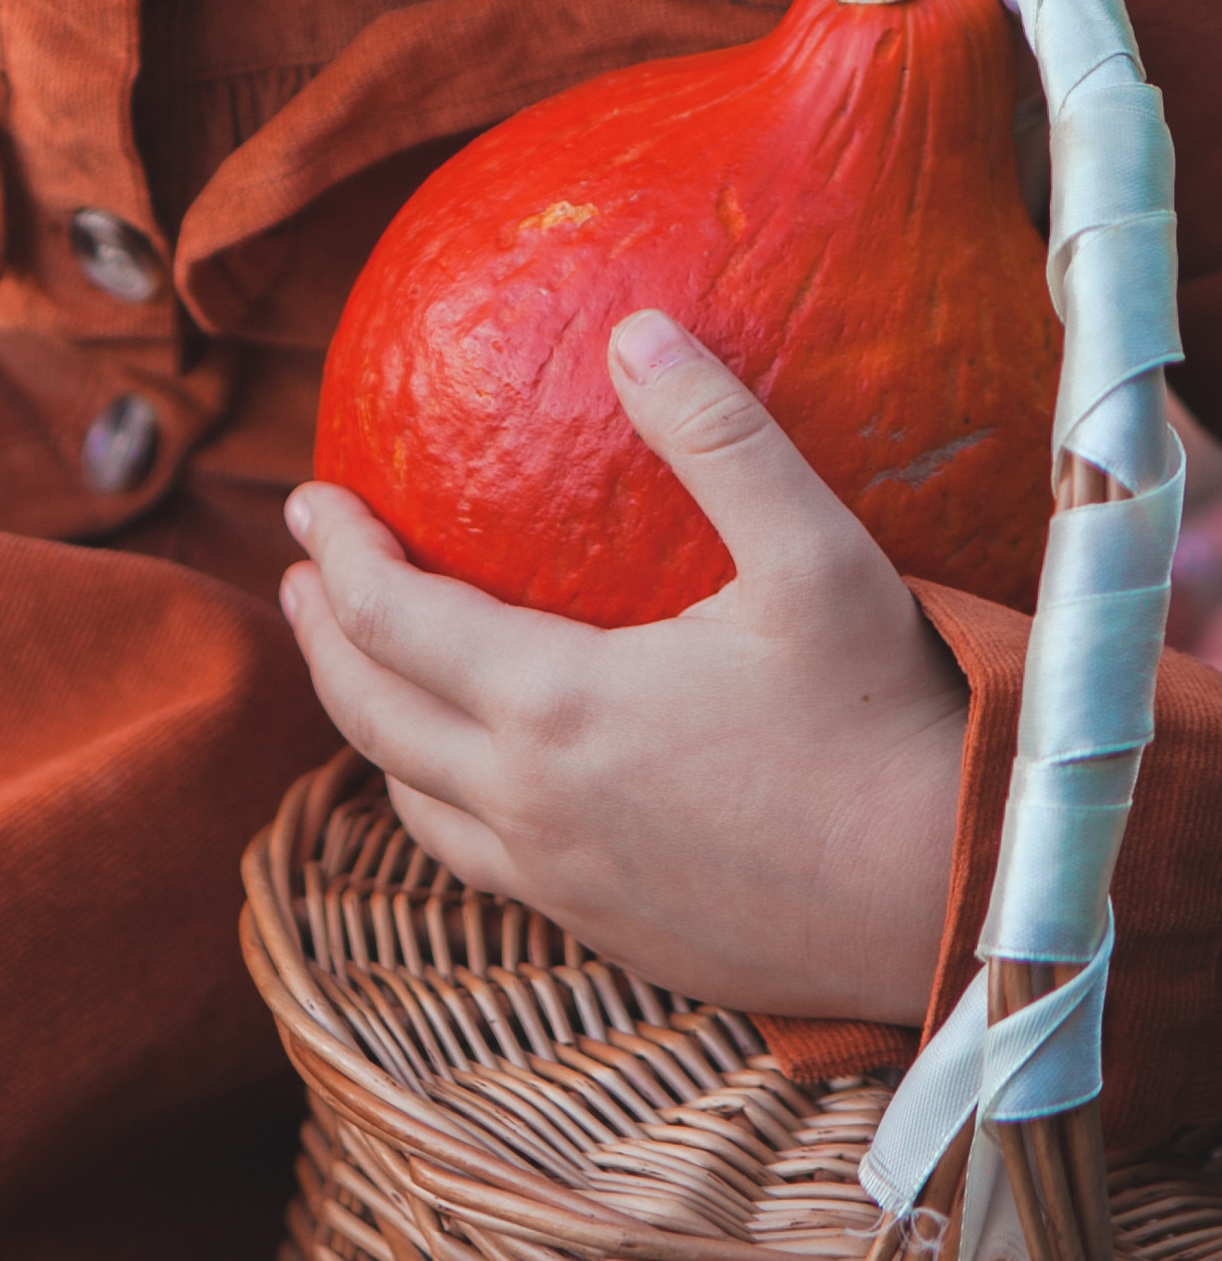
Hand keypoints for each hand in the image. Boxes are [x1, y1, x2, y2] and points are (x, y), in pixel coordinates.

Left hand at [279, 308, 970, 1025]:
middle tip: (300, 570)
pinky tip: (465, 771)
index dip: (334, 551)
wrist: (959, 903)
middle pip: (368, 712)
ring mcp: (562, 880)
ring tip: (360, 664)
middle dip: (318, 634)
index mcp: (556, 706)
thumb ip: (718, 437)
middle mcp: (531, 803)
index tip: (309, 496)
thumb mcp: (816, 557)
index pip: (387, 620)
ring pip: (409, 798)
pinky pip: (474, 861)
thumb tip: (633, 329)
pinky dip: (433, 798)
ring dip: (366, 721)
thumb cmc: (892, 724)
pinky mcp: (604, 930)